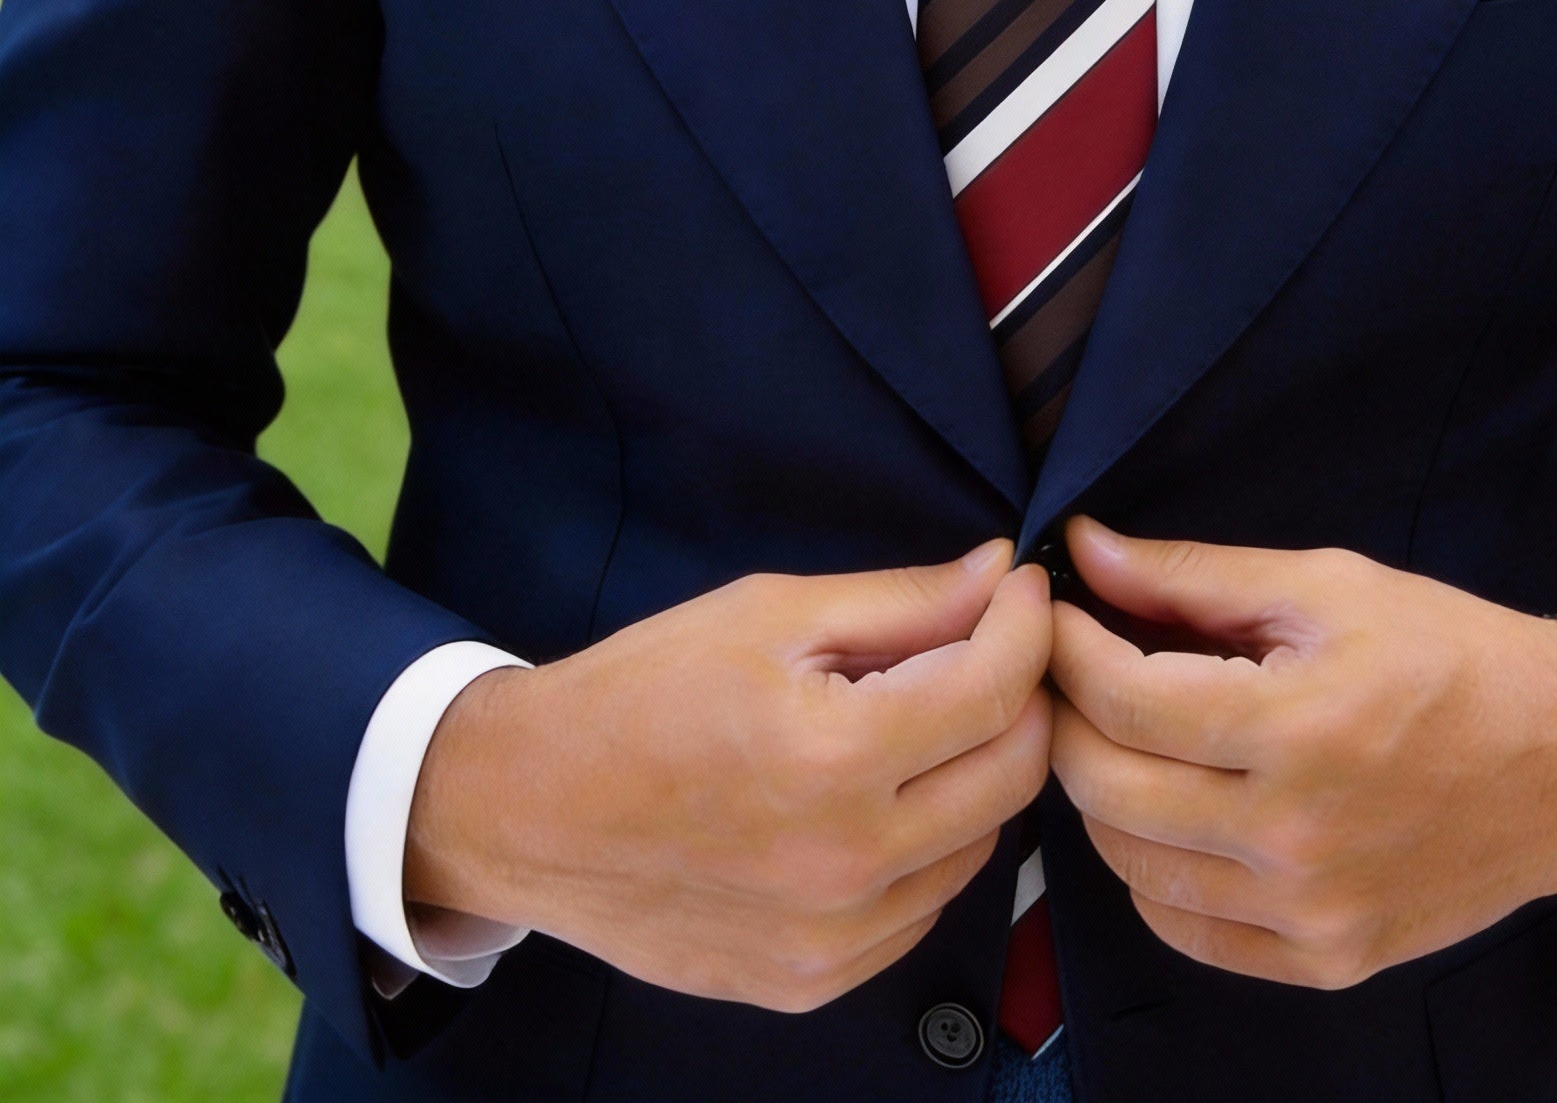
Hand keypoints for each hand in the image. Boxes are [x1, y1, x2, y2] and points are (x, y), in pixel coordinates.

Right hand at [405, 541, 1051, 1010]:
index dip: (1027, 625)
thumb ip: (901, 601)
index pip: (996, 689)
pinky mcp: (814, 981)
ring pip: (982, 844)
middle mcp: (846, 862)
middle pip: (1014, 774)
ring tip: (921, 721)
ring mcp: (833, 938)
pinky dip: (929, 845)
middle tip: (990, 648)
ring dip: (976, 773)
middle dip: (1022, 696)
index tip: (1021, 590)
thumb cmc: (642, 692)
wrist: (529, 809)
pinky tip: (879, 798)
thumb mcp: (769, 613)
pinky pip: (924, 906)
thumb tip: (999, 574)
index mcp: (833, 757)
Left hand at [1048, 519, 1556, 989]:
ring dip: (1100, 793)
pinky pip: (1184, 928)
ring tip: (1118, 733)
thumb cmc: (1452, 656)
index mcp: (1298, 728)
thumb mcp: (1328, 586)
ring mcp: (1309, 911)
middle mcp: (1296, 836)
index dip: (1066, 647)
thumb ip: (1195, 576)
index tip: (1053, 612)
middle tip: (1071, 669)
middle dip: (1065, 716)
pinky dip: (1150, 871)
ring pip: (1129, 865)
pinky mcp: (1325, 959)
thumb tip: (1087, 550)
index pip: (1122, 698)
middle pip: (1105, 786)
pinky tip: (1168, 812)